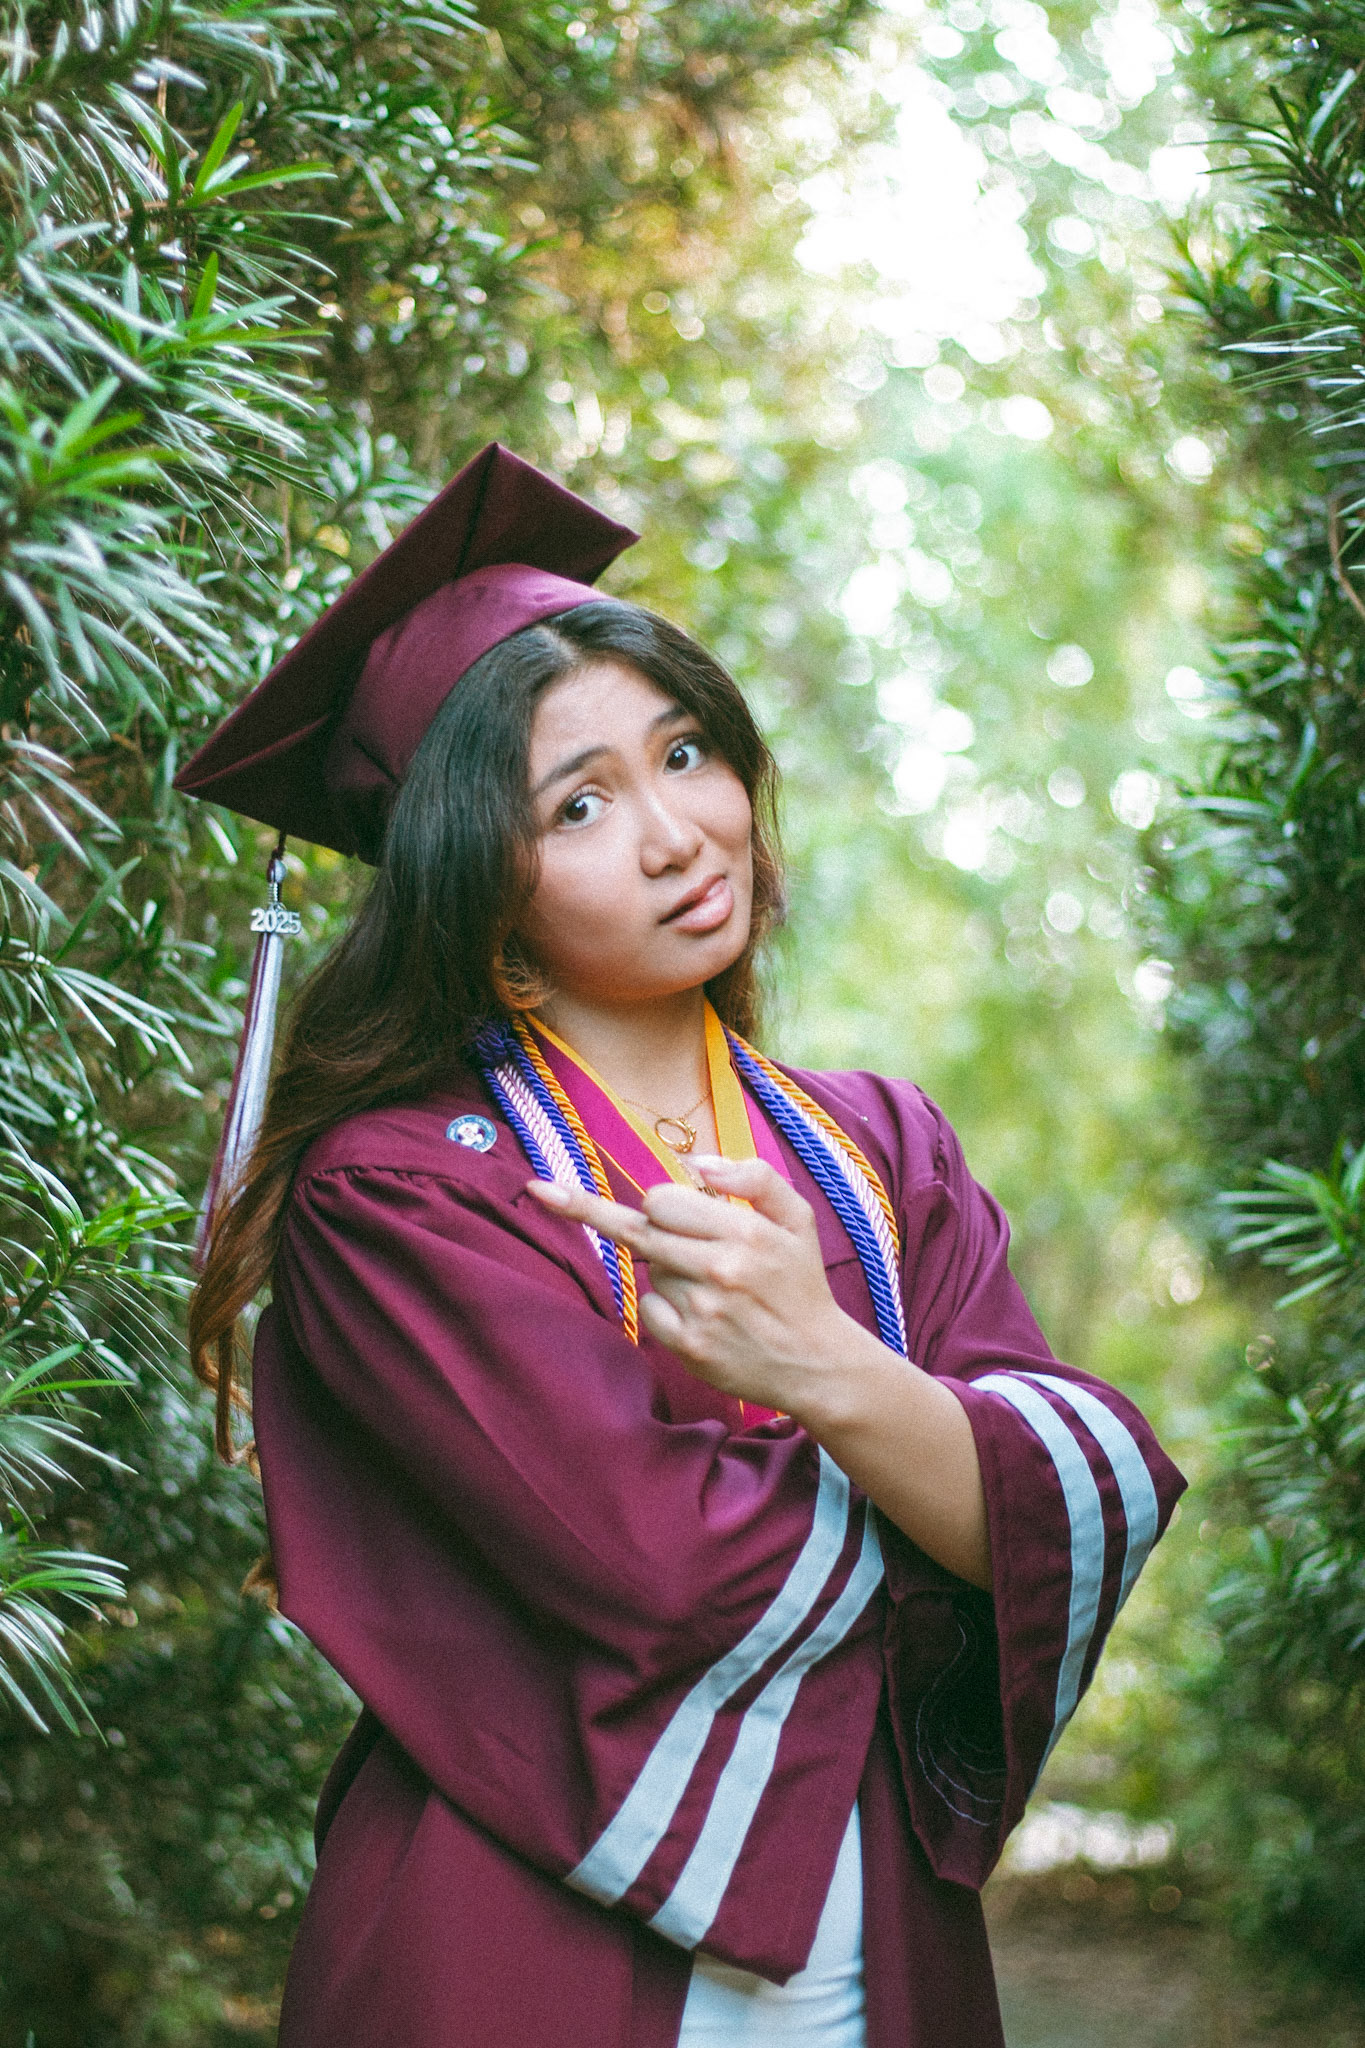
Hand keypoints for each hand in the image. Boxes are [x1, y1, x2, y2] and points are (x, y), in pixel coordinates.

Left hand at [525, 1155, 857, 1414]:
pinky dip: (664, 1308)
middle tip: (688, 1247)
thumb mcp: (798, 1220)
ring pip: (653, 1272)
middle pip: (645, 1233)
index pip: (661, 1201)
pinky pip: (648, 1309)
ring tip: (712, 1287)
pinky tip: (698, 1315)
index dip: (664, 1203)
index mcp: (747, 1232)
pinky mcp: (689, 1346)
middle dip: (658, 1233)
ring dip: (671, 1272)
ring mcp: (703, 1310)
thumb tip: (699, 1164)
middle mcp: (721, 1269)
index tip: (673, 1211)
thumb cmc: (801, 1284)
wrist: (816, 1362)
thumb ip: (756, 1178)